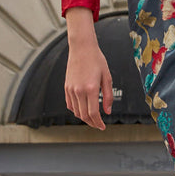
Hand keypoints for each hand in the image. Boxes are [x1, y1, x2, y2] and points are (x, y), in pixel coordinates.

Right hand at [64, 8, 112, 129]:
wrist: (82, 48)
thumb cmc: (96, 60)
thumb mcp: (107, 77)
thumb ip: (108, 96)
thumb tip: (107, 111)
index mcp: (90, 89)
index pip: (93, 113)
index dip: (98, 123)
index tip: (103, 127)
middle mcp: (79, 90)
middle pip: (84, 115)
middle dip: (92, 123)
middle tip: (99, 125)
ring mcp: (71, 89)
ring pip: (76, 111)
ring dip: (84, 118)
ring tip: (92, 118)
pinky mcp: (66, 87)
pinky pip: (70, 104)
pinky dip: (76, 110)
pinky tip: (83, 110)